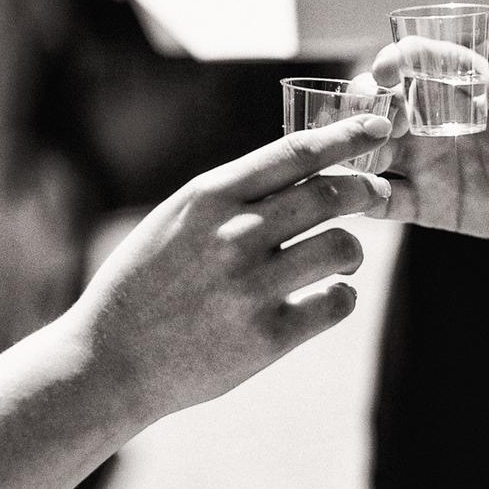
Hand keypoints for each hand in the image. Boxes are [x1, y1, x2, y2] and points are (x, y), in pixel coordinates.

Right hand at [64, 113, 392, 420]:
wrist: (108, 361)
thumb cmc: (146, 283)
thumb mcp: (176, 220)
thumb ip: (233, 194)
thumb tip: (302, 165)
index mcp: (210, 198)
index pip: (296, 152)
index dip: (347, 135)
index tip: (380, 126)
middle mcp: (234, 235)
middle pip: (332, 194)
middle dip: (365, 190)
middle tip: (375, 194)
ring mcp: (252, 287)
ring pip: (343, 246)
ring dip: (354, 249)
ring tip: (345, 256)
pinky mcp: (267, 336)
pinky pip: (336, 302)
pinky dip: (343, 295)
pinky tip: (331, 295)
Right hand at [363, 46, 488, 239]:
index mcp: (463, 83)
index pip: (420, 60)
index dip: (399, 60)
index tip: (390, 69)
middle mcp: (433, 117)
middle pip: (379, 102)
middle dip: (364, 105)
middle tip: (375, 120)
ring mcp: (425, 161)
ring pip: (369, 148)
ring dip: (353, 149)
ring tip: (358, 157)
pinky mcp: (427, 204)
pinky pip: (385, 200)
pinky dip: (364, 196)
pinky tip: (362, 197)